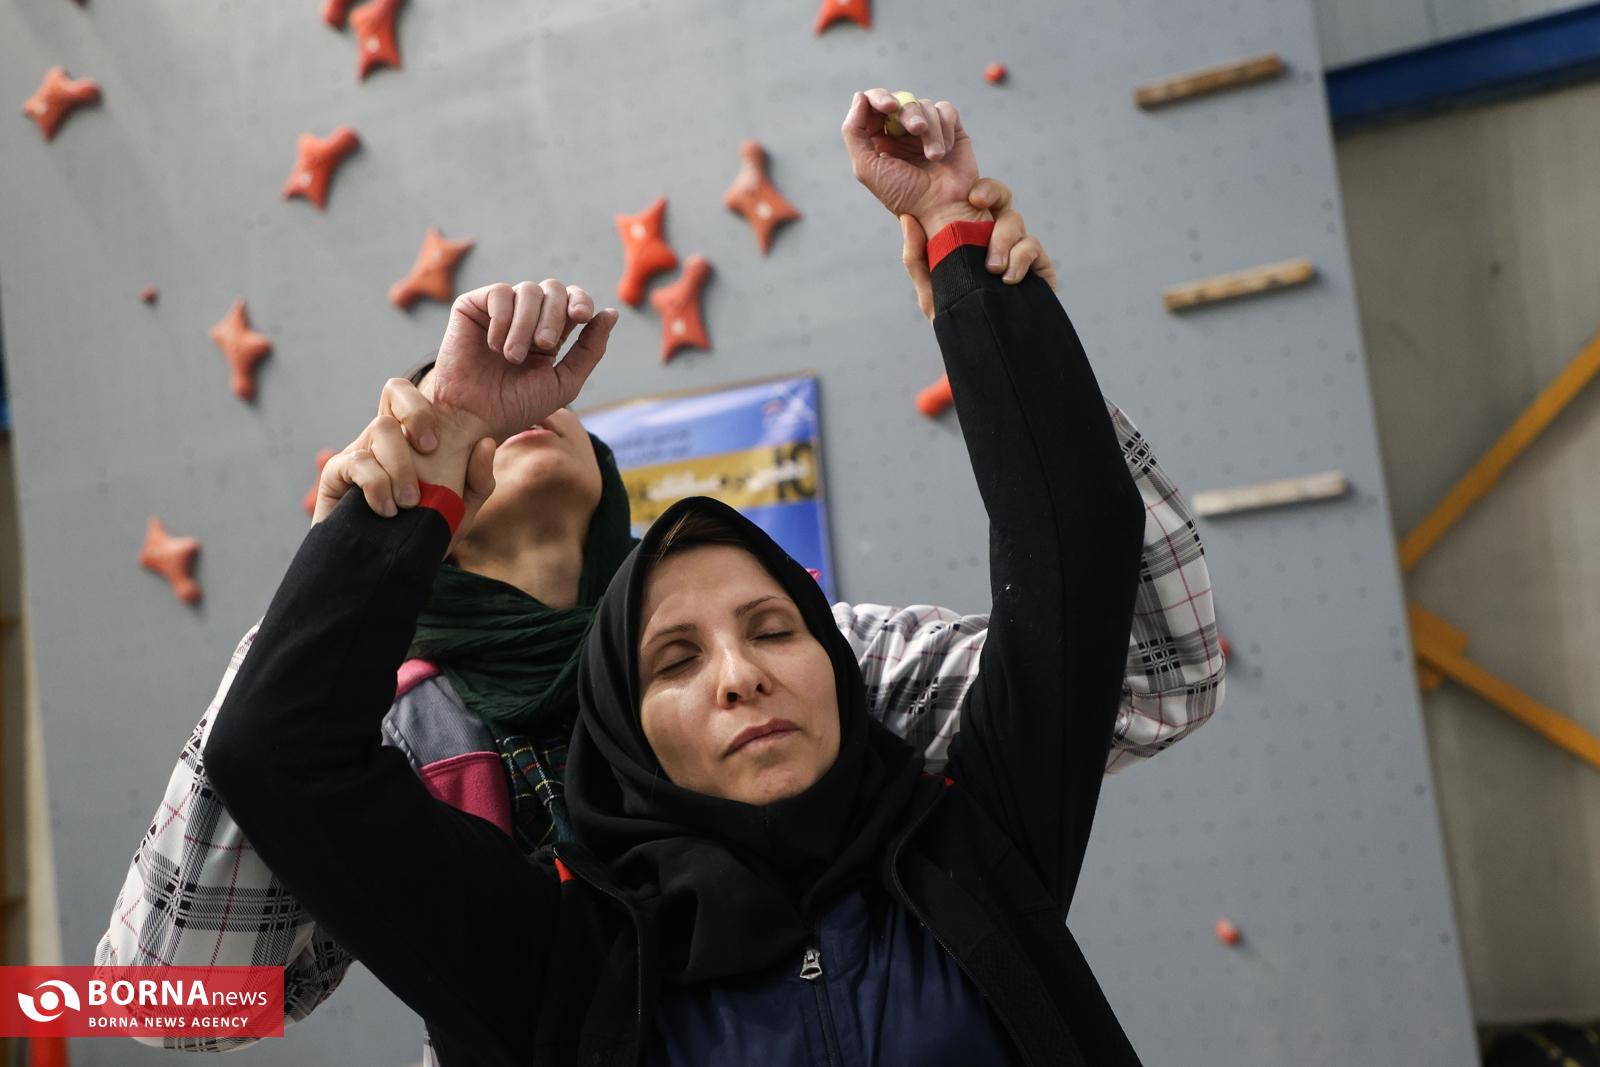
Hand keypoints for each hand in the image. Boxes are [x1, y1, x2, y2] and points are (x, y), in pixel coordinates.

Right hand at [311, 379, 497, 555]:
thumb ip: (479, 482)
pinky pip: (357, 462)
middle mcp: (385, 439)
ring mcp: (359, 453)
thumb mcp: (460, 513)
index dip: (422, 405)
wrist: (388, 571)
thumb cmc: (423, 538)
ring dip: (402, 465)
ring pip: (380, 428)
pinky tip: (387, 512)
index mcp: (412, 439)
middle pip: (394, 392)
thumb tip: (486, 442)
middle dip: (417, 415)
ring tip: (410, 503)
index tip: (437, 444)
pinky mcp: (336, 475)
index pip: (411, 394)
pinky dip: (378, 486)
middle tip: (431, 450)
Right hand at [426, 280, 616, 445]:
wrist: (473, 417)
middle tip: (543, 345)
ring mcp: (500, 310)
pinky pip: (499, 293)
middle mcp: (526, 318)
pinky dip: (502, 319)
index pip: (573, 300)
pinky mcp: (473, 306)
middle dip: (554, 315)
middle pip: (554, 289)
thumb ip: (589, 350)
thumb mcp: (563, 382)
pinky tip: (493, 346)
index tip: (581, 317)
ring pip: (528, 289)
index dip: (581, 301)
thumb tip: (611, 313)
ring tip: (513, 356)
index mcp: (550, 333)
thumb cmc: (516, 406)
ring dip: (526, 324)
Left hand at [842, 89, 986, 236]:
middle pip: (900, 100)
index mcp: (879, 140)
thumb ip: (853, 132)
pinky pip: (945, 110)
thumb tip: (859, 96)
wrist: (943, 208)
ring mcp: (926, 131)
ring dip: (931, 130)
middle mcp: (901, 133)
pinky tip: (945, 150)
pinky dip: (945, 128)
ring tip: (934, 156)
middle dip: (908, 112)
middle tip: (916, 129)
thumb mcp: (867, 167)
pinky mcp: (950, 130)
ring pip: (924, 105)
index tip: (889, 107)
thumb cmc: (904, 194)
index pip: (873, 105)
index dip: (879, 98)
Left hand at [900, 177, 1056, 320]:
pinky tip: (1008, 279)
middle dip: (994, 194)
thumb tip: (907, 220)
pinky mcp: (1038, 269)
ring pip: (1017, 223)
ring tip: (992, 269)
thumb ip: (916, 257)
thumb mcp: (930, 290)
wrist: (982, 347)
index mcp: (973, 233)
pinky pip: (1033, 249)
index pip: (981, 198)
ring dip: (1002, 240)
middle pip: (1003, 199)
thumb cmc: (955, 316)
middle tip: (978, 204)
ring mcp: (1018, 251)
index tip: (972, 197)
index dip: (982, 189)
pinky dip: (1021, 259)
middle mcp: (997, 236)